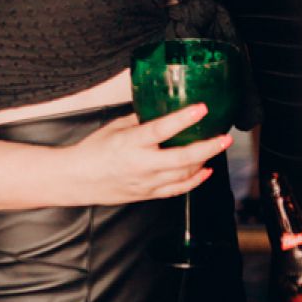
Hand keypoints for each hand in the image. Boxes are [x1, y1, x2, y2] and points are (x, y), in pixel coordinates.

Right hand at [66, 103, 231, 204]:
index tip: (202, 108)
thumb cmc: (93, 150)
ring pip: (184, 175)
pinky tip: (206, 171)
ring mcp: (146, 182)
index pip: (161, 129)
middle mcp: (141, 165)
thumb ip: (140, 118)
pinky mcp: (148, 194)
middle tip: (224, 137)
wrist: (76, 180)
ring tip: (215, 148)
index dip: (184, 118)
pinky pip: (177, 190)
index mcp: (130, 143)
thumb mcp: (115, 127)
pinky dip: (195, 181)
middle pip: (182, 158)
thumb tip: (161, 106)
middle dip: (208, 147)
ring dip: (204, 161)